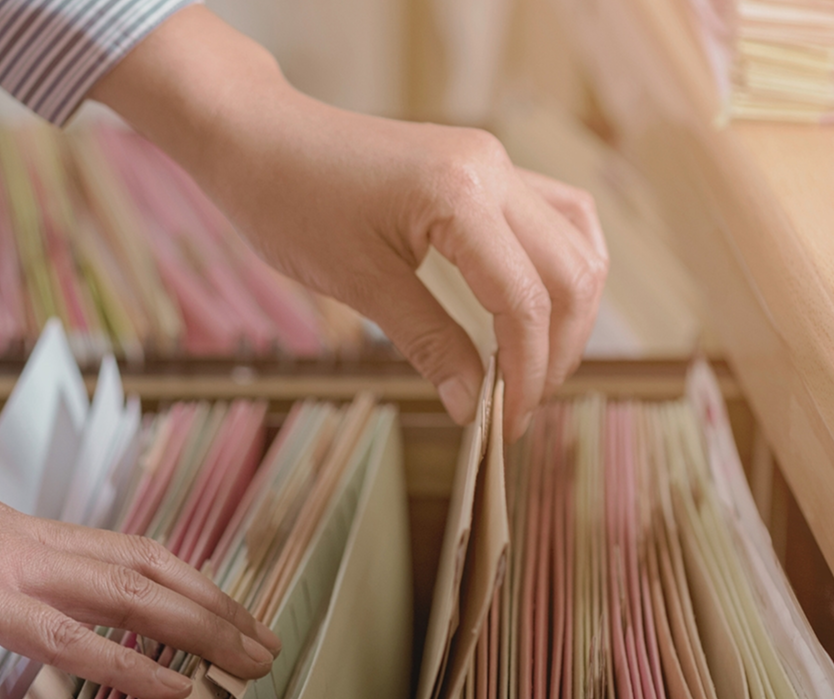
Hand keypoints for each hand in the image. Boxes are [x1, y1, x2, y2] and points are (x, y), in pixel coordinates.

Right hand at [0, 353, 279, 698]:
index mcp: (1, 531)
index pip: (109, 554)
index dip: (171, 582)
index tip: (211, 609)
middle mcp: (18, 537)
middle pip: (143, 566)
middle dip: (213, 604)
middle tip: (264, 637)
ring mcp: (3, 562)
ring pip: (130, 595)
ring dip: (201, 628)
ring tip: (252, 658)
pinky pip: (68, 638)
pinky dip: (131, 665)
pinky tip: (174, 687)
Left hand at [90, 7, 607, 439]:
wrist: (259, 138)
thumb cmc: (291, 203)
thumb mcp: (358, 284)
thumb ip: (428, 342)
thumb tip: (472, 405)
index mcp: (461, 196)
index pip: (525, 299)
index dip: (526, 371)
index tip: (505, 424)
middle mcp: (494, 169)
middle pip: (571, 272)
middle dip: (557, 348)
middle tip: (520, 405)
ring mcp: (494, 160)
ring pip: (576, 240)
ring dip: (569, 308)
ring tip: (534, 366)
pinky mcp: (483, 166)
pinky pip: (552, 214)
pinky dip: (555, 267)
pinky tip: (536, 308)